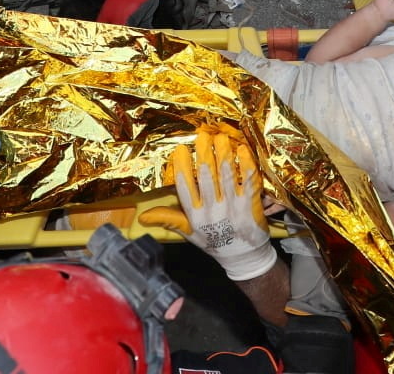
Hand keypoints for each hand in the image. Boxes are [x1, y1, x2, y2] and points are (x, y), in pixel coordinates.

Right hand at [138, 130, 275, 280]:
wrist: (244, 258)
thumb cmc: (215, 243)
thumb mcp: (189, 234)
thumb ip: (169, 219)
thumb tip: (142, 216)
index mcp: (195, 217)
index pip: (185, 189)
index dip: (182, 168)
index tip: (180, 150)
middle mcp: (212, 212)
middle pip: (206, 178)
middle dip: (204, 155)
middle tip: (202, 136)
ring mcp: (233, 209)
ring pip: (226, 177)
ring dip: (223, 155)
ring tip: (220, 138)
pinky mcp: (251, 207)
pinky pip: (247, 183)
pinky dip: (245, 166)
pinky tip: (242, 151)